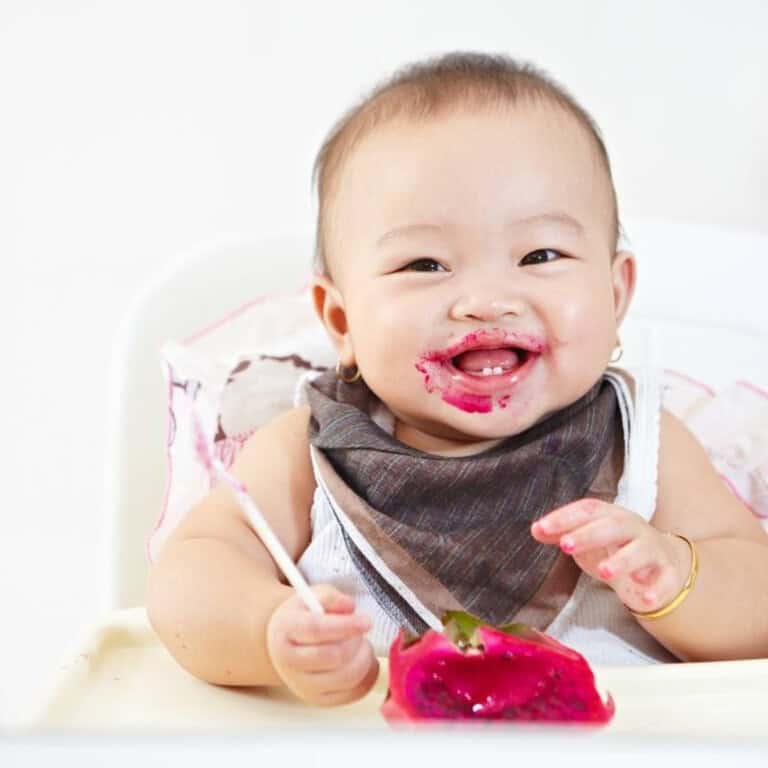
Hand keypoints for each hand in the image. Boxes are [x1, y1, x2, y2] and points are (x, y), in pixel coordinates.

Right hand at [266, 584, 378, 705]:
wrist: (288, 642)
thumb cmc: (304, 616)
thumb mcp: (315, 596)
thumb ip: (332, 598)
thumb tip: (349, 607)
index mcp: (286, 630)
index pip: (316, 630)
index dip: (345, 625)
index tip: (366, 621)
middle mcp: (289, 662)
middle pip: (333, 657)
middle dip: (356, 641)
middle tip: (361, 628)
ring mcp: (302, 685)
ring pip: (346, 678)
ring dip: (363, 658)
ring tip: (360, 643)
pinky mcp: (318, 700)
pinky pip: (353, 693)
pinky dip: (367, 676)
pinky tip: (362, 659)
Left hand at [531, 498, 691, 614]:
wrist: (661, 562)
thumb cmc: (617, 547)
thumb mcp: (588, 539)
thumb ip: (563, 533)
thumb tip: (536, 530)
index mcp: (610, 516)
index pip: (587, 509)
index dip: (564, 517)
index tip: (541, 528)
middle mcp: (633, 528)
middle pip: (613, 526)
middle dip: (589, 534)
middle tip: (566, 545)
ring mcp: (653, 549)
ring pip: (641, 550)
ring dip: (623, 560)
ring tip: (605, 571)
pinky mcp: (668, 573)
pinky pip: (666, 580)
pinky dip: (657, 589)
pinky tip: (644, 598)